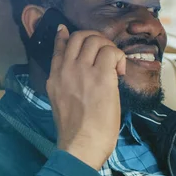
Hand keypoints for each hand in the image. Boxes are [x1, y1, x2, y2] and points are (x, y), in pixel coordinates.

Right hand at [47, 25, 126, 169]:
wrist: (80, 145)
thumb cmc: (75, 133)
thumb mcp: (60, 103)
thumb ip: (66, 85)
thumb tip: (79, 79)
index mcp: (55, 78)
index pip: (58, 47)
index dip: (64, 36)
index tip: (66, 30)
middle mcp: (66, 70)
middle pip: (79, 36)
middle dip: (95, 39)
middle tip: (106, 54)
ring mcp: (82, 71)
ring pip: (95, 39)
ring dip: (109, 47)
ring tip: (115, 64)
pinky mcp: (101, 77)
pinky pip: (111, 52)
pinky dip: (119, 57)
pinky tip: (120, 72)